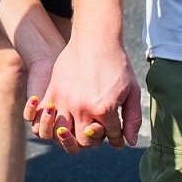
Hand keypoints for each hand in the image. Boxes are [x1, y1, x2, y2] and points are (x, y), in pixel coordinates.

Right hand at [27, 33, 141, 154]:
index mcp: (104, 109)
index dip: (117, 138)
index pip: (112, 136)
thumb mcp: (132, 91)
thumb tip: (130, 142)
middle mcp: (82, 108)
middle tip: (99, 130)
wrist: (95, 39)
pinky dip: (54, 124)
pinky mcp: (52, 93)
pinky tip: (65, 119)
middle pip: (86, 142)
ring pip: (65, 135)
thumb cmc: (117, 64)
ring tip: (82, 126)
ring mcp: (65, 101)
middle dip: (96, 139)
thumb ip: (133, 118)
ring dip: (74, 135)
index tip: (117, 134)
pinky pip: (48, 119)